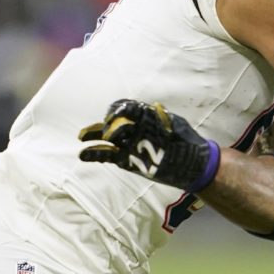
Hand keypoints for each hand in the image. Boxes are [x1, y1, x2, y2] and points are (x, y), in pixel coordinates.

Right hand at [77, 99, 220, 189]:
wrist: (192, 166)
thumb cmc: (187, 143)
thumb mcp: (179, 128)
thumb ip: (166, 120)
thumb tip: (157, 109)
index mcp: (144, 116)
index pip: (124, 107)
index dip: (117, 110)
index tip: (115, 117)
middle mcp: (134, 128)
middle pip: (112, 121)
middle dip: (107, 125)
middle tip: (108, 134)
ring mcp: (129, 144)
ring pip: (106, 137)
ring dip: (93, 135)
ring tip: (81, 137)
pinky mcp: (126, 160)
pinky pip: (108, 155)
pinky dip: (95, 154)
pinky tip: (83, 155)